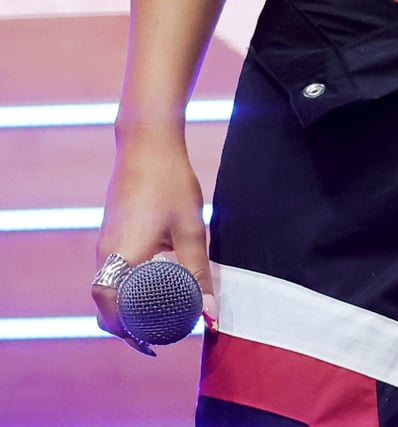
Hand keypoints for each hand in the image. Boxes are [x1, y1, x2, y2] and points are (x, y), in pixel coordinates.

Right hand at [92, 134, 216, 354]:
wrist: (147, 143)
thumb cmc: (171, 185)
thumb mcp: (191, 231)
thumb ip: (199, 274)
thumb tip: (210, 314)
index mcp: (120, 262)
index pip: (117, 318)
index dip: (138, 334)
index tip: (166, 338)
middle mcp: (103, 258)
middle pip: (108, 311)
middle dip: (132, 326)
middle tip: (165, 330)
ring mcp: (103, 246)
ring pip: (108, 292)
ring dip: (131, 305)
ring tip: (164, 308)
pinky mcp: (110, 235)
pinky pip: (112, 273)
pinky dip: (128, 285)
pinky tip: (157, 279)